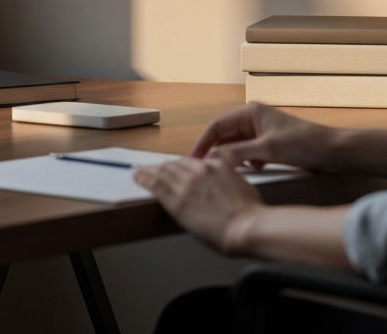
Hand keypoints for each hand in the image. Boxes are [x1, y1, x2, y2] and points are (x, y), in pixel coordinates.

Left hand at [133, 157, 263, 254]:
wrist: (245, 225)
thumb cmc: (249, 211)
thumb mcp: (243, 182)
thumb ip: (230, 173)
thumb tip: (227, 175)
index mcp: (215, 165)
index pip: (192, 161)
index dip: (180, 164)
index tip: (174, 166)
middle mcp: (199, 171)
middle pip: (176, 165)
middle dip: (164, 166)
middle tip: (154, 168)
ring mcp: (187, 185)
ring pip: (163, 172)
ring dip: (150, 170)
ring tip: (140, 171)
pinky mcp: (177, 201)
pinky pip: (156, 186)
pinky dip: (144, 179)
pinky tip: (137, 176)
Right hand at [190, 102, 337, 170]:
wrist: (332, 151)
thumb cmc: (303, 144)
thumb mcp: (268, 150)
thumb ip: (238, 153)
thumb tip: (213, 159)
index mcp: (250, 112)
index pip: (216, 126)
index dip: (202, 143)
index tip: (191, 161)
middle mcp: (253, 118)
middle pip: (224, 135)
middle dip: (213, 152)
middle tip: (201, 171)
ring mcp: (261, 131)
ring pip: (235, 145)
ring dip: (228, 158)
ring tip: (219, 173)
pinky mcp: (269, 144)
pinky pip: (247, 152)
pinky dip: (243, 162)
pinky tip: (247, 171)